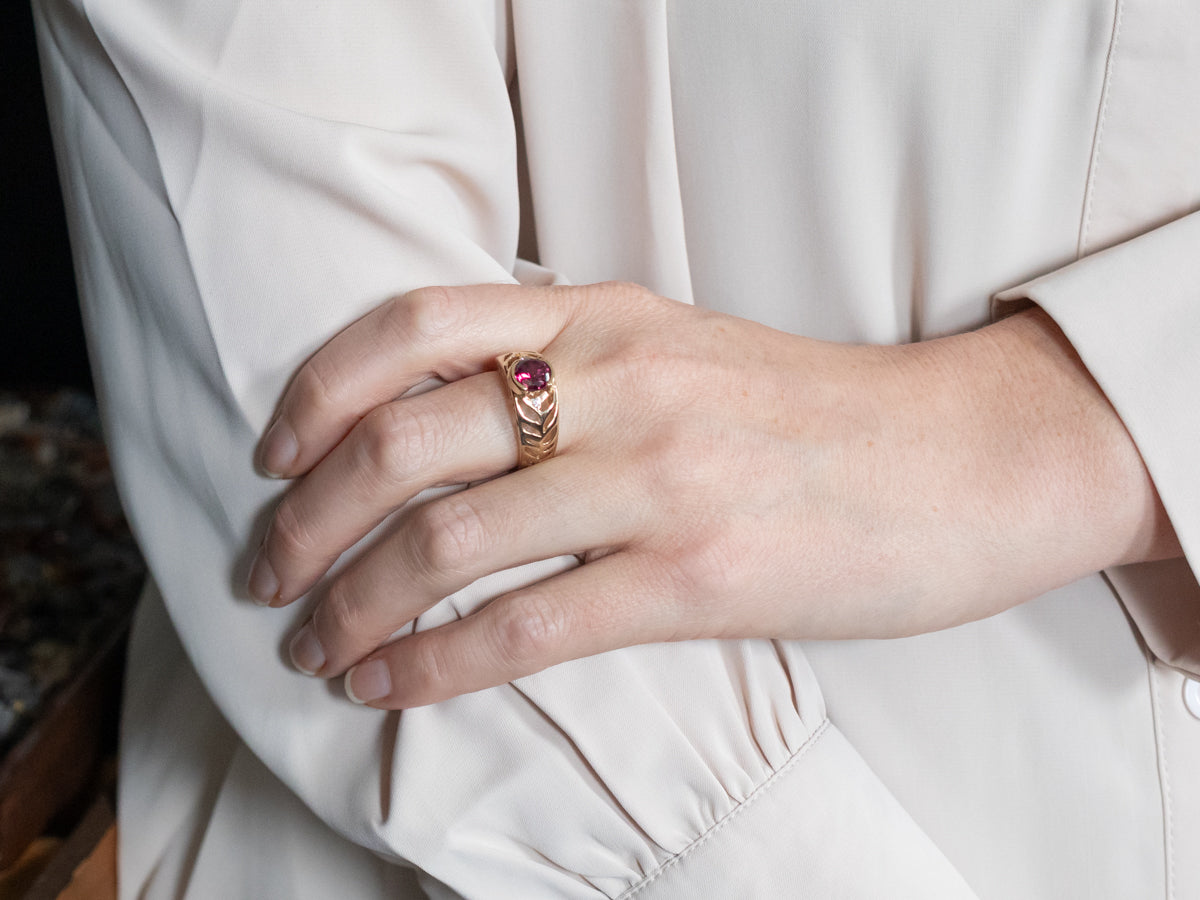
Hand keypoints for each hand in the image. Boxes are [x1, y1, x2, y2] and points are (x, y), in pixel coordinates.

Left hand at [247, 282, 1176, 707]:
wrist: (961, 459)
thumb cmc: (815, 414)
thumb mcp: (683, 347)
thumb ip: (575, 363)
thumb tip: (454, 416)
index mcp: (607, 317)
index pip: (415, 327)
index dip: (318, 393)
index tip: (276, 456)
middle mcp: (618, 382)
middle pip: (404, 444)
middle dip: (307, 519)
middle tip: (264, 572)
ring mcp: (657, 478)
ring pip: (446, 543)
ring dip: (351, 602)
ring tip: (311, 644)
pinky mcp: (697, 576)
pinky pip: (524, 627)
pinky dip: (431, 664)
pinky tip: (387, 688)